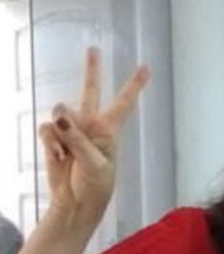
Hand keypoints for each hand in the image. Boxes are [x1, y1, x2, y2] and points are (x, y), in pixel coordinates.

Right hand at [38, 48, 149, 220]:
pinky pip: (48, 129)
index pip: (124, 102)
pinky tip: (59, 156)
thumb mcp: (94, 163)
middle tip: (93, 49)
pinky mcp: (55, 140)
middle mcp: (91, 126)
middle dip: (91, 71)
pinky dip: (51, 141)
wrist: (75, 203)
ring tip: (68, 153)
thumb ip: (77, 137)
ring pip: (61, 113)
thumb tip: (60, 114)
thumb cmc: (95, 186)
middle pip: (90, 92)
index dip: (134, 84)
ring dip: (62, 131)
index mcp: (109, 130)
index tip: (146, 67)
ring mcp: (72, 132)